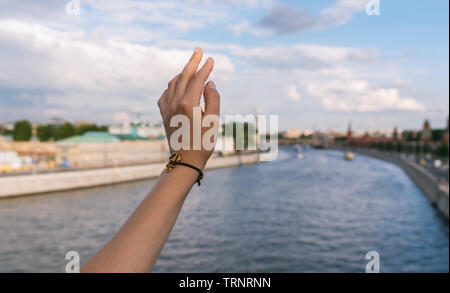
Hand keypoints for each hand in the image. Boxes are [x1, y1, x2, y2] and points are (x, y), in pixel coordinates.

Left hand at [158, 47, 219, 168]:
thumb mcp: (213, 121)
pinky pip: (166, 93)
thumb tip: (210, 83)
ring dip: (182, 72)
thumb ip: (213, 99)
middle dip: (192, 62)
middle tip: (199, 50)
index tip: (211, 59)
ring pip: (173, 83)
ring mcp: (166, 108)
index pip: (197, 80)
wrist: (185, 161)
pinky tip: (178, 84)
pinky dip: (173, 85)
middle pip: (183, 76)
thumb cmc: (203, 143)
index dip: (205, 68)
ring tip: (191, 66)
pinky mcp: (163, 114)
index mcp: (188, 104)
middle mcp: (174, 103)